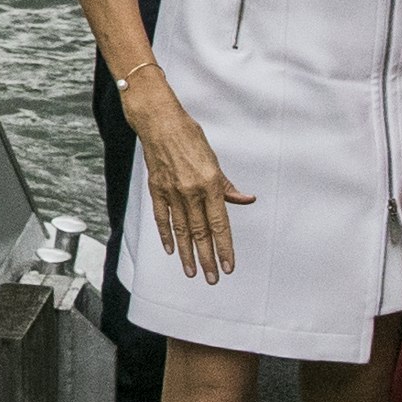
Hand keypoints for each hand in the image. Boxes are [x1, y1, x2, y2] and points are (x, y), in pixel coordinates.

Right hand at [130, 78, 251, 281]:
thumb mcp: (214, 160)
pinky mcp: (156, 189)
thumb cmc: (189, 137)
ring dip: (188, 254)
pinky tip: (171, 250)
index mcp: (210, 184)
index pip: (220, 224)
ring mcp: (171, 192)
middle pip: (200, 233)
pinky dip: (166, 235)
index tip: (229, 266)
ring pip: (181, 231)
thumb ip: (227, 185)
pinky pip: (162, 218)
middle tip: (212, 278)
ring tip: (192, 271)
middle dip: (207, 258)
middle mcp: (191, 192)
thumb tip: (245, 199)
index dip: (225, 247)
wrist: (159, 122)